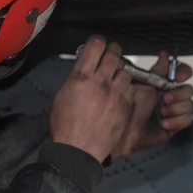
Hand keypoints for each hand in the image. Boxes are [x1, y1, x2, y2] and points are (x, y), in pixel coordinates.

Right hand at [49, 37, 134, 162]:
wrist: (78, 150)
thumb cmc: (66, 127)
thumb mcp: (61, 96)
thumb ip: (75, 78)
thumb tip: (83, 69)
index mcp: (81, 77)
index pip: (96, 45)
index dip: (97, 41)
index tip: (98, 44)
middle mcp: (100, 82)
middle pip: (114, 54)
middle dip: (113, 51)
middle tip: (111, 53)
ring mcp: (115, 94)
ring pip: (125, 71)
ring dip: (120, 72)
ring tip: (114, 78)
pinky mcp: (125, 106)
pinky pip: (130, 89)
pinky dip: (125, 88)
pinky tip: (118, 93)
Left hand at [112, 50, 192, 156]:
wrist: (124, 131)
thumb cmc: (129, 107)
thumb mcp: (142, 85)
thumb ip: (156, 70)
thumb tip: (165, 54)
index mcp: (164, 84)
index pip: (182, 73)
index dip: (184, 72)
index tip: (179, 76)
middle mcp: (171, 96)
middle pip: (189, 89)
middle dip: (179, 94)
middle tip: (165, 99)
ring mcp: (175, 111)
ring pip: (190, 104)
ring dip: (176, 108)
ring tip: (161, 113)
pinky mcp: (176, 125)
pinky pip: (187, 120)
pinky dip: (176, 121)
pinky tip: (164, 123)